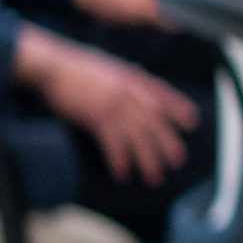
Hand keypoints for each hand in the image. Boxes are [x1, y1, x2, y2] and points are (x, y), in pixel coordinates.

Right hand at [16, 26, 197, 187]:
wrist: (51, 66)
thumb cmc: (75, 65)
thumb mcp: (109, 65)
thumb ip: (126, 74)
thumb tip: (139, 72)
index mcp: (134, 79)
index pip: (164, 94)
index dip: (179, 109)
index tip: (191, 123)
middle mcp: (130, 93)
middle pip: (156, 123)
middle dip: (169, 144)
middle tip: (177, 163)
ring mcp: (115, 106)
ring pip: (139, 138)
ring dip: (148, 160)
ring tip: (155, 178)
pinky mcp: (97, 118)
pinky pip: (113, 144)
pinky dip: (120, 161)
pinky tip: (123, 174)